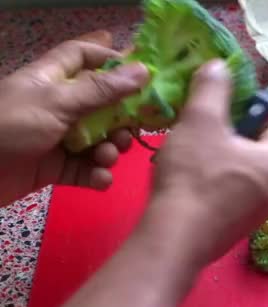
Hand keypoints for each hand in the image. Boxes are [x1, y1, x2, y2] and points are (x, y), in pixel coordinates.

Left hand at [0, 30, 148, 206]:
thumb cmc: (11, 126)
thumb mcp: (57, 102)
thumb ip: (101, 89)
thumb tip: (143, 70)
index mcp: (52, 79)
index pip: (83, 56)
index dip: (111, 58)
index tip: (142, 72)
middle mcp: (58, 105)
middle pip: (102, 103)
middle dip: (121, 117)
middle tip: (134, 129)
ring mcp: (58, 138)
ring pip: (98, 139)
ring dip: (110, 149)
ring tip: (107, 158)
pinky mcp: (56, 168)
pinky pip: (86, 169)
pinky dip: (96, 174)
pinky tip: (100, 179)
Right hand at [147, 59, 267, 265]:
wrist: (174, 238)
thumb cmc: (194, 174)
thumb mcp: (200, 120)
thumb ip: (213, 88)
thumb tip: (220, 66)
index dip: (246, 112)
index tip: (220, 111)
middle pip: (255, 152)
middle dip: (229, 139)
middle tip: (199, 134)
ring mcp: (257, 216)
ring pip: (240, 176)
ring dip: (219, 163)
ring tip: (188, 160)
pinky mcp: (236, 233)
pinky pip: (229, 199)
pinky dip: (213, 189)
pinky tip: (188, 188)